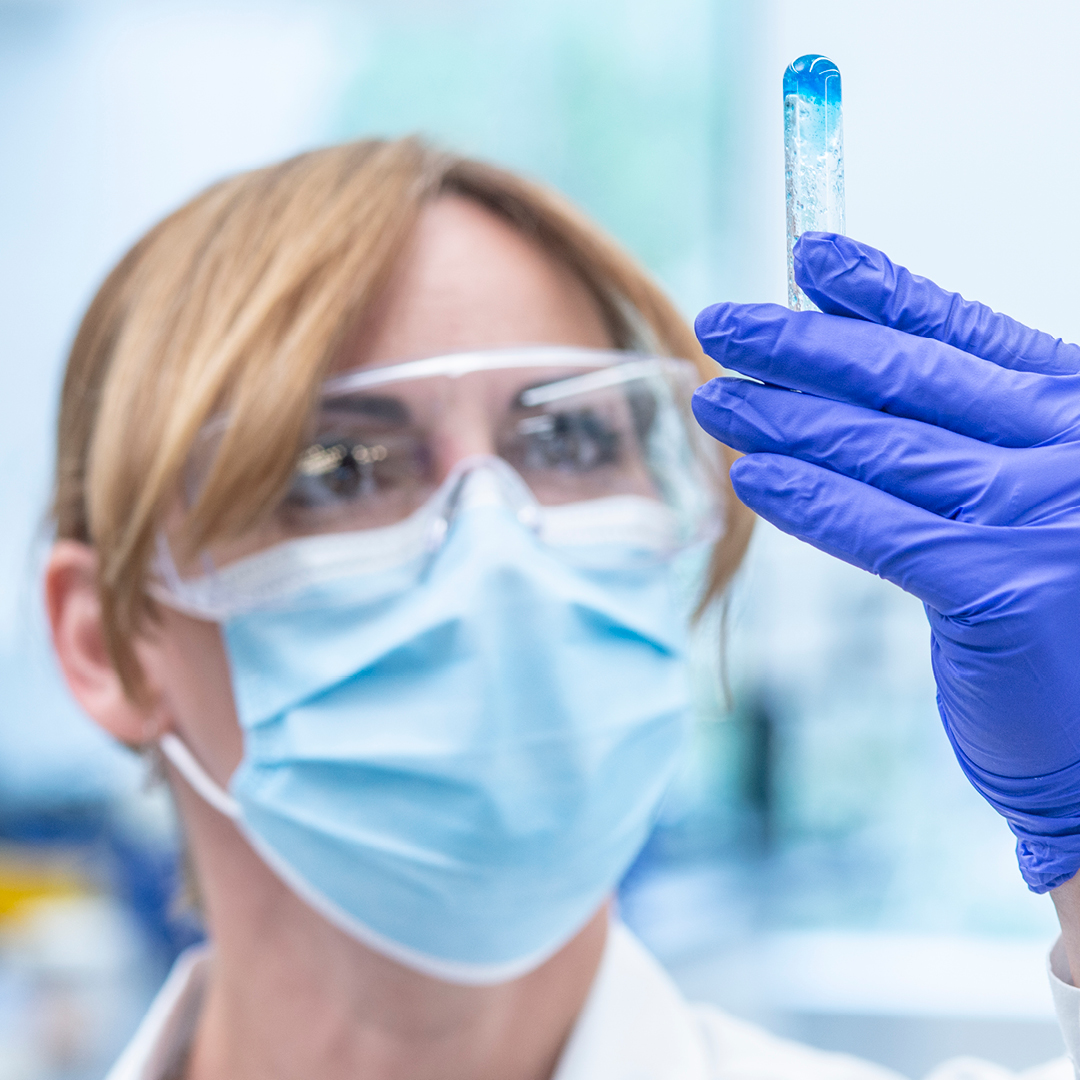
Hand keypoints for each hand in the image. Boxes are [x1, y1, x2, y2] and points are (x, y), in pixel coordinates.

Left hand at [692, 232, 1079, 892]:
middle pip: (910, 378)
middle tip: (723, 320)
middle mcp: (1073, 450)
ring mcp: (1044, 515)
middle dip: (803, 344)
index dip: (880, 292)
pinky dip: (809, 498)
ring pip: (883, 446)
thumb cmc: (1069, 616)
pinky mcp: (1000, 587)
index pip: (963, 335)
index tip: (811, 256)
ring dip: (785, 416)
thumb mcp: (1045, 496)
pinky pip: (877, 528)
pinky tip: (754, 475)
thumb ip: (980, 429)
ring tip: (716, 395)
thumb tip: (861, 358)